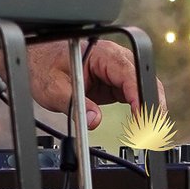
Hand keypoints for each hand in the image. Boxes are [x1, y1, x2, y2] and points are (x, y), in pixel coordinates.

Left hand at [29, 40, 167, 128]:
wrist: (37, 59)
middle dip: (151, 105)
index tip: (142, 117)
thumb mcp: (53, 87)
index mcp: (102, 54)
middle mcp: (114, 59)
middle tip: (151, 133)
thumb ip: (73, 103)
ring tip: (149, 134)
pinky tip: (141, 126)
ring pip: (143, 87)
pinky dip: (141, 110)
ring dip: (149, 109)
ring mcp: (117, 70)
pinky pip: (135, 94)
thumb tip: (94, 121)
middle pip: (143, 79)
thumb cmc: (44, 66)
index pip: (128, 72)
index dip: (139, 95)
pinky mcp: (116, 81)